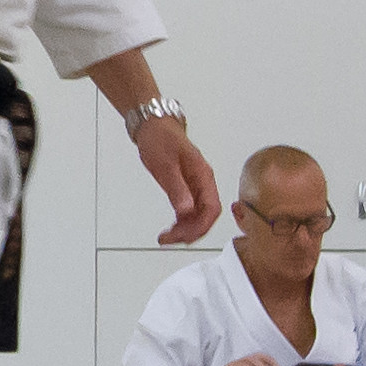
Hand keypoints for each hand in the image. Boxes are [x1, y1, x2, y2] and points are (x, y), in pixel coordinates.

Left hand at [134, 117, 220, 243]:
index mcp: (203, 176)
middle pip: (207, 216)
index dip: (201, 226)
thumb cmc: (160, 139)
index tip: (184, 236)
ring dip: (185, 230)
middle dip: (191, 232)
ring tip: (166, 238)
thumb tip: (185, 212)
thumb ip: (176, 188)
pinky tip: (171, 228)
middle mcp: (203, 183)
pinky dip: (181, 223)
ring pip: (198, 216)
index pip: (212, 209)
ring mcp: (196, 186)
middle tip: (170, 240)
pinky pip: (189, 211)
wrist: (154, 126)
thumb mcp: (165, 165)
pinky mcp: (187, 188)